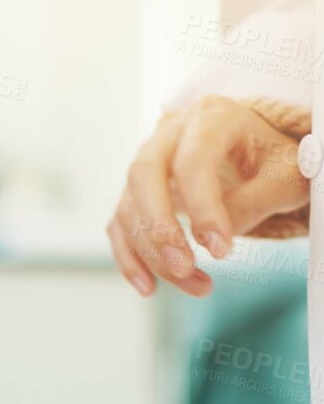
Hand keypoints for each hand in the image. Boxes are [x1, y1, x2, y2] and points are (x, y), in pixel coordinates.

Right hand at [107, 95, 309, 297]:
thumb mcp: (284, 177)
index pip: (193, 161)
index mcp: (211, 117)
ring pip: (129, 205)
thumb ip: (254, 202)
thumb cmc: (273, 160)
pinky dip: (129, 257)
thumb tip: (213, 241)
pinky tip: (148, 286)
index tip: (222, 250)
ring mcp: (146, 160)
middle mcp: (169, 132)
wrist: (257, 151)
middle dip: (160, 228)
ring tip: (196, 285)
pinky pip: (119, 224)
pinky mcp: (136, 190)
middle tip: (185, 267)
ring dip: (152, 252)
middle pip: (144, 175)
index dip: (203, 208)